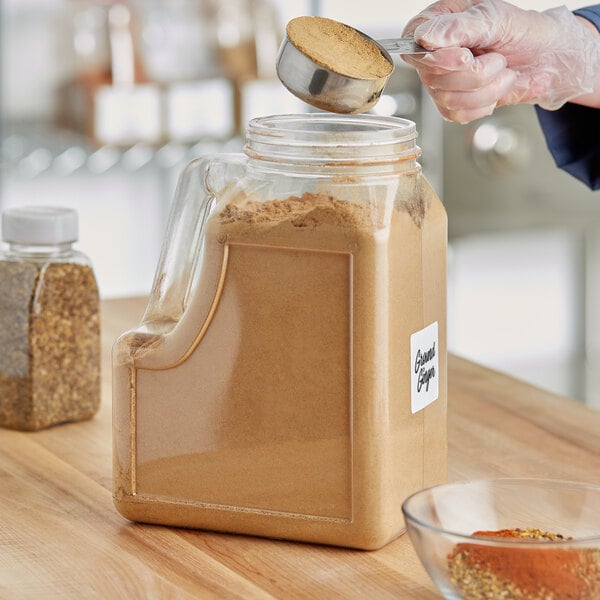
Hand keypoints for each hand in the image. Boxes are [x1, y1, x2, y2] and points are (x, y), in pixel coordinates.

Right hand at [402, 0, 599, 122]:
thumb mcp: (496, 18)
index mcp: (436, 23)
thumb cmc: (523, 32)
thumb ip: (459, 26)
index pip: (413, 45)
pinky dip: (484, 104)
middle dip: (475, 72)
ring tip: (501, 71)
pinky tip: (495, 88)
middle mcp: (433, 54)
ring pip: (448, 99)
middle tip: (497, 58)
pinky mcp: (452, 104)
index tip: (465, 56)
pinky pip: (458, 114)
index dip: (436, 58)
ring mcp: (440, 82)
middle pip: (433, 76)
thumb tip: (425, 37)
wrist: (546, 60)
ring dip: (486, 89)